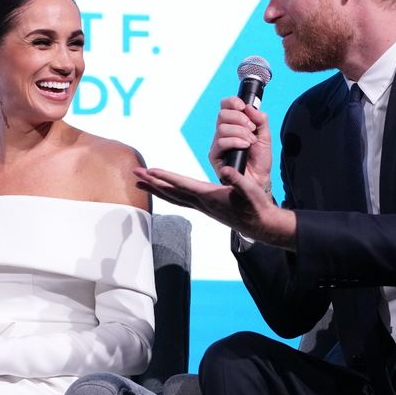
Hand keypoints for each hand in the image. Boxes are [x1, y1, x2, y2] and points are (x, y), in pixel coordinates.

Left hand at [133, 165, 296, 249]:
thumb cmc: (257, 206)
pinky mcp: (206, 207)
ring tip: (140, 182)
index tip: (150, 170)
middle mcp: (202, 202)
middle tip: (134, 173)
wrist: (261, 224)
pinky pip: (181, 200)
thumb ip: (238, 180)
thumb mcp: (250, 190)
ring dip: (156, 189)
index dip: (165, 177)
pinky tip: (164, 190)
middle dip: (152, 182)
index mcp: (210, 196)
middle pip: (171, 192)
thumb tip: (225, 171)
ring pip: (173, 197)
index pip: (182, 184)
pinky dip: (169, 194)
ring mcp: (202, 206)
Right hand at [208, 96, 271, 190]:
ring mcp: (218, 144)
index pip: (226, 106)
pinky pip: (220, 142)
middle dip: (240, 119)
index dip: (232, 102)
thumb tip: (250, 107)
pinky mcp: (215, 156)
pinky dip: (235, 141)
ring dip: (240, 132)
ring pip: (222, 128)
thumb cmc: (260, 160)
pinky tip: (245, 146)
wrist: (260, 179)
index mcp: (233, 125)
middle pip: (223, 114)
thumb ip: (260, 120)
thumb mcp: (265, 136)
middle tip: (252, 129)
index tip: (243, 106)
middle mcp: (223, 133)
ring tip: (251, 142)